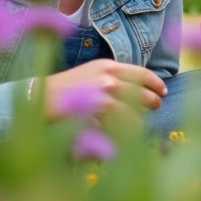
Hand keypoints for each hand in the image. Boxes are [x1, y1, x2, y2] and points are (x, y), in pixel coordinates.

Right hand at [42, 59, 167, 120]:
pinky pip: (120, 121)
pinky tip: (123, 134)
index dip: (155, 83)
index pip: (142, 72)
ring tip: (139, 125)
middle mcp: (108, 75)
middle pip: (142, 90)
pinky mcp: (97, 107)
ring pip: (134, 108)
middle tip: (156, 107)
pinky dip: (125, 129)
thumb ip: (111, 80)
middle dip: (152, 101)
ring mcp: (103, 91)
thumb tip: (134, 90)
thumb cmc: (64, 89)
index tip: (163, 91)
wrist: (38, 96)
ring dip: (140, 118)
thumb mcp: (90, 75)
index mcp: (108, 66)